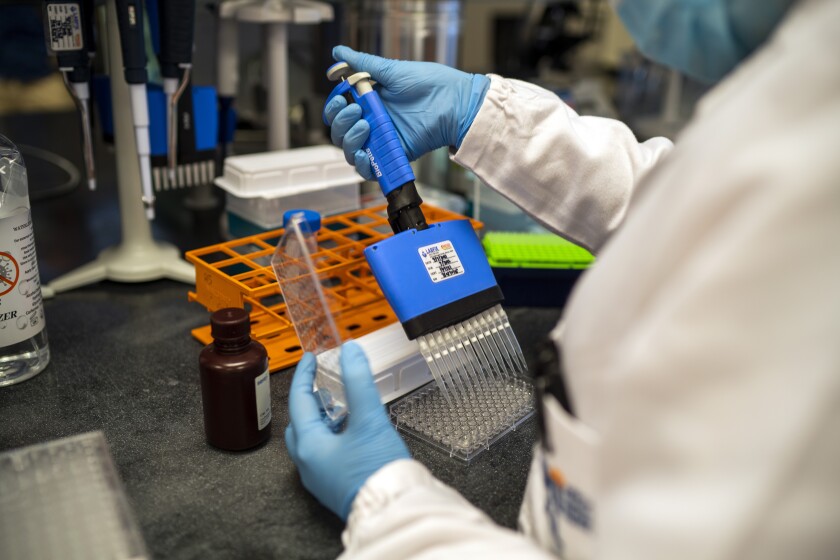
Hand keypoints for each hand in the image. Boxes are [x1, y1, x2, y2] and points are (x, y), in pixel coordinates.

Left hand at [285, 342, 410, 519]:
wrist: (394, 509)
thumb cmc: (378, 472)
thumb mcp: (369, 419)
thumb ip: (358, 382)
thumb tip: (350, 352)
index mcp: (310, 446)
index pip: (299, 401)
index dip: (304, 375)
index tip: (310, 359)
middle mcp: (309, 464)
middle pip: (300, 423)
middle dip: (310, 400)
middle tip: (322, 383)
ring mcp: (320, 477)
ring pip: (312, 440)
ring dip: (321, 419)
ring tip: (340, 405)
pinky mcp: (335, 485)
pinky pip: (324, 455)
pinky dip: (331, 436)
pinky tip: (351, 431)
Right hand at [324, 45, 489, 179]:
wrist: (454, 102)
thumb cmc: (428, 84)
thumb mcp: (392, 70)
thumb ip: (363, 64)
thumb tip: (338, 52)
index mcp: (370, 102)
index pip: (340, 111)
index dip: (334, 108)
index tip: (340, 99)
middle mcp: (373, 123)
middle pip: (340, 132)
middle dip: (341, 123)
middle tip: (356, 111)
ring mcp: (382, 140)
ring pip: (349, 151)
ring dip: (349, 140)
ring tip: (365, 127)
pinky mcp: (394, 155)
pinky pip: (369, 169)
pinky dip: (361, 165)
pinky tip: (364, 154)